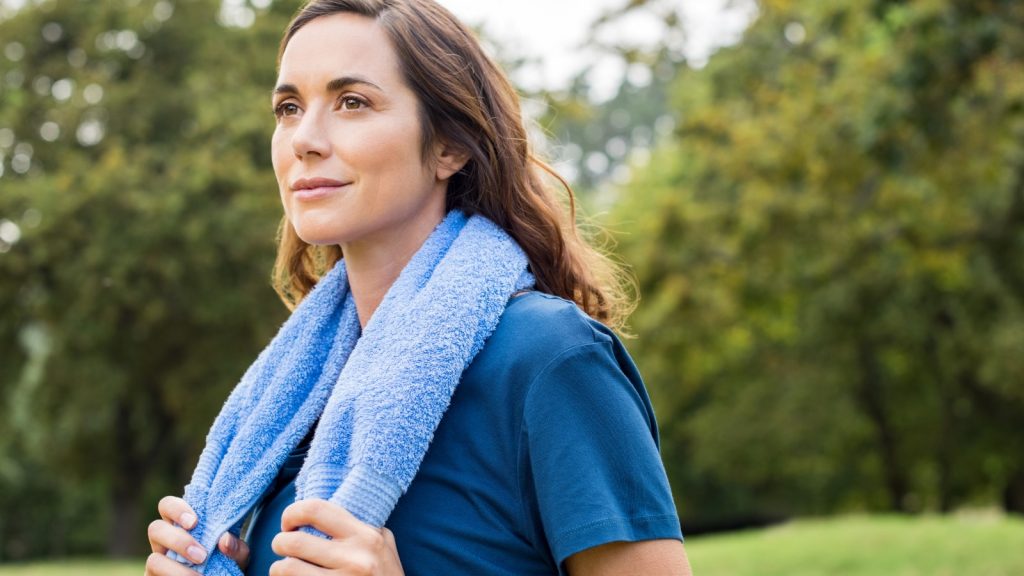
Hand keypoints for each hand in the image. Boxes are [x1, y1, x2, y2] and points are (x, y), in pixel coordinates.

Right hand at [145, 495, 250, 574]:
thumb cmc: (226, 565)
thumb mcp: (237, 556)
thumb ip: (235, 547)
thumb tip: (224, 540)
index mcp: (182, 525)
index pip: (168, 506)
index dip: (176, 509)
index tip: (194, 522)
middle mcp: (166, 541)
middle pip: (154, 528)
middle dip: (178, 540)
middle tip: (201, 555)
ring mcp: (159, 562)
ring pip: (153, 559)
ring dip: (176, 569)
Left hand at [270, 499, 403, 575]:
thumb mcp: (384, 547)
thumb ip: (362, 527)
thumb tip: (329, 512)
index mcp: (366, 537)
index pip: (316, 510)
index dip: (292, 512)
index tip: (289, 523)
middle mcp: (355, 559)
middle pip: (294, 541)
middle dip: (279, 543)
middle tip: (282, 547)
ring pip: (286, 568)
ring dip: (278, 568)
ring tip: (284, 568)